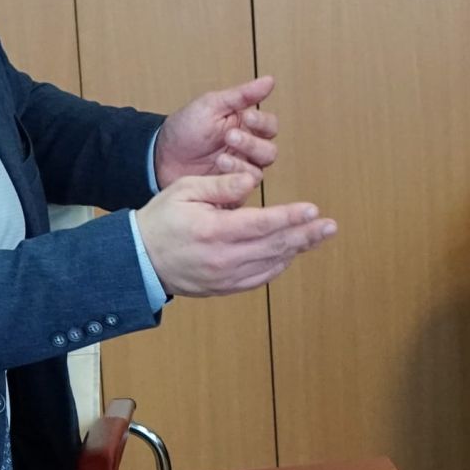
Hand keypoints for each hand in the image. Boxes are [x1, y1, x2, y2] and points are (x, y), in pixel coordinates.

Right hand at [137, 172, 335, 296]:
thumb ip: (220, 187)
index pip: (261, 224)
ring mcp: (225, 277)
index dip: (290, 217)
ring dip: (297, 250)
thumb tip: (253, 182)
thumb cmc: (160, 220)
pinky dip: (279, 265)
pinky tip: (291, 252)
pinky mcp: (225, 287)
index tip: (313, 210)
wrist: (139, 260)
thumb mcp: (184, 191)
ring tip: (318, 236)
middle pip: (274, 246)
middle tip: (331, 226)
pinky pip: (260, 278)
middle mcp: (223, 258)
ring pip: (271, 264)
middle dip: (306, 235)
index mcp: (213, 231)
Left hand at [154, 76, 278, 188]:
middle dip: (251, 144)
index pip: (269, 126)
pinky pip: (245, 186)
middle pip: (269, 151)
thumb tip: (269, 80)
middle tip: (229, 137)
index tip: (247, 117)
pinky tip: (219, 169)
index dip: (263, 122)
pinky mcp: (231, 187)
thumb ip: (243, 95)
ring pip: (260, 170)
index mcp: (244, 127)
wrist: (161, 157)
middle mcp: (247, 149)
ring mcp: (239, 169)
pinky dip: (235, 177)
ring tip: (221, 157)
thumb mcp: (212, 105)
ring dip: (242, 162)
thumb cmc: (185, 129)